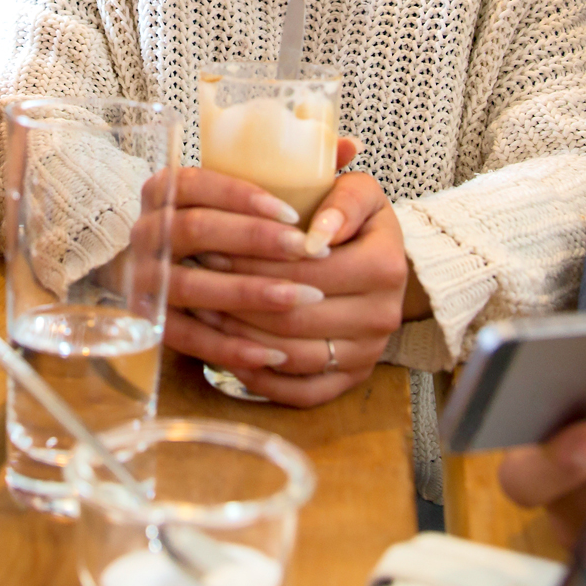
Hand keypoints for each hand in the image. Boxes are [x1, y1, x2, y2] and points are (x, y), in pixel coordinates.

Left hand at [167, 144, 408, 407]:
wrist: (379, 267)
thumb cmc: (355, 224)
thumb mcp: (360, 194)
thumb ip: (343, 199)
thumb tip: (318, 231)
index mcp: (386, 266)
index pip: (308, 269)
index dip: (257, 258)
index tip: (215, 243)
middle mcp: (382, 317)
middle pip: (293, 315)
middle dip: (239, 294)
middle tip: (199, 275)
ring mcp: (367, 355)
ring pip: (290, 354)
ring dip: (240, 334)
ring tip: (203, 307)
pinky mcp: (350, 381)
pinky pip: (299, 391)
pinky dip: (260, 375)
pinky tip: (228, 350)